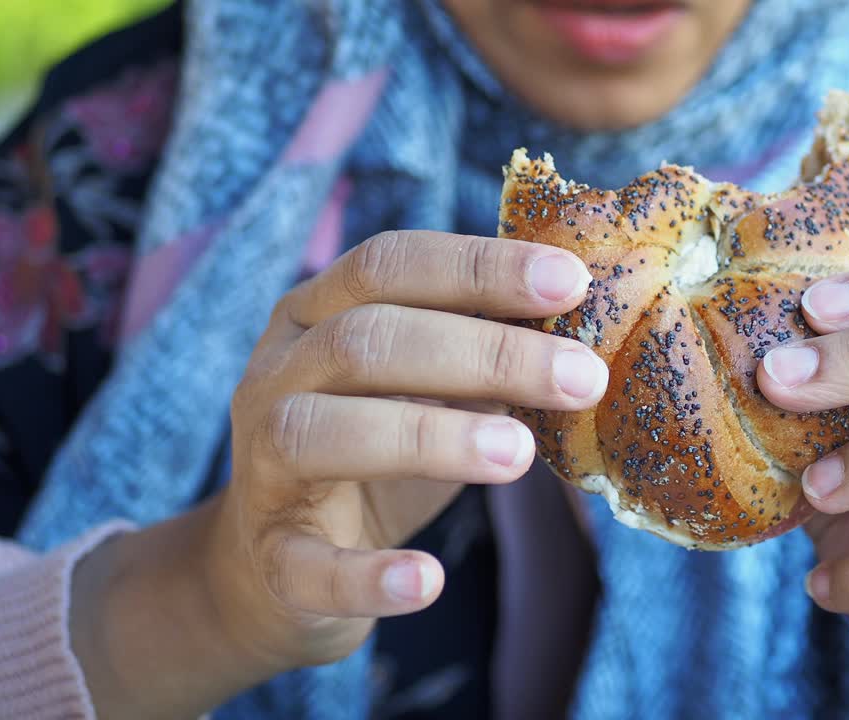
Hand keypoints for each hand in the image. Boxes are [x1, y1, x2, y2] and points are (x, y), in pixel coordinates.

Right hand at [203, 230, 606, 670]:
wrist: (278, 569)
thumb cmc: (378, 451)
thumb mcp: (431, 388)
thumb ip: (485, 356)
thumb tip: (587, 332)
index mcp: (316, 314)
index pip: (389, 265)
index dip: (479, 266)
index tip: (572, 281)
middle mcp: (276, 375)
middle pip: (365, 341)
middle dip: (485, 354)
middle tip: (583, 377)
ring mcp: (261, 466)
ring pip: (321, 433)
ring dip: (428, 439)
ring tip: (521, 455)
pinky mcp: (269, 557)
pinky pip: (306, 565)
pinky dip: (367, 574)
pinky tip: (429, 582)